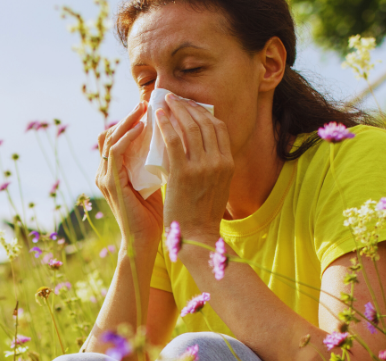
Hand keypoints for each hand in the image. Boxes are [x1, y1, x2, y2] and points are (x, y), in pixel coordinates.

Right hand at [96, 101, 164, 253]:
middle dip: (129, 115)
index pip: (118, 137)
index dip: (131, 120)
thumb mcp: (159, 182)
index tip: (154, 108)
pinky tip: (142, 127)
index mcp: (115, 172)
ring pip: (110, 137)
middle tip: (148, 102)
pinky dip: (127, 136)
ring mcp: (105, 177)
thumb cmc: (158, 215)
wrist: (148, 242)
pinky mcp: (110, 184)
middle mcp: (105, 172)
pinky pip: (115, 152)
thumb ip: (161, 163)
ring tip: (145, 108)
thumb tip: (180, 141)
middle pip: (110, 132)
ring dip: (128, 120)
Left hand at [157, 93, 233, 242]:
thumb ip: (212, 165)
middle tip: (174, 99)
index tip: (190, 106)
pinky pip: (173, 141)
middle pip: (205, 123)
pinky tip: (157, 117)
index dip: (204, 113)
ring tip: (164, 102)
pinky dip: (165, 125)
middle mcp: (218, 162)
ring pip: (189, 128)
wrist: (196, 235)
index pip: (219, 128)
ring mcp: (202, 167)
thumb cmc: (202, 213)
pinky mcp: (183, 173)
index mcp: (228, 164)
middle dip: (188, 107)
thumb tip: (196, 145)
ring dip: (176, 111)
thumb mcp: (217, 186)